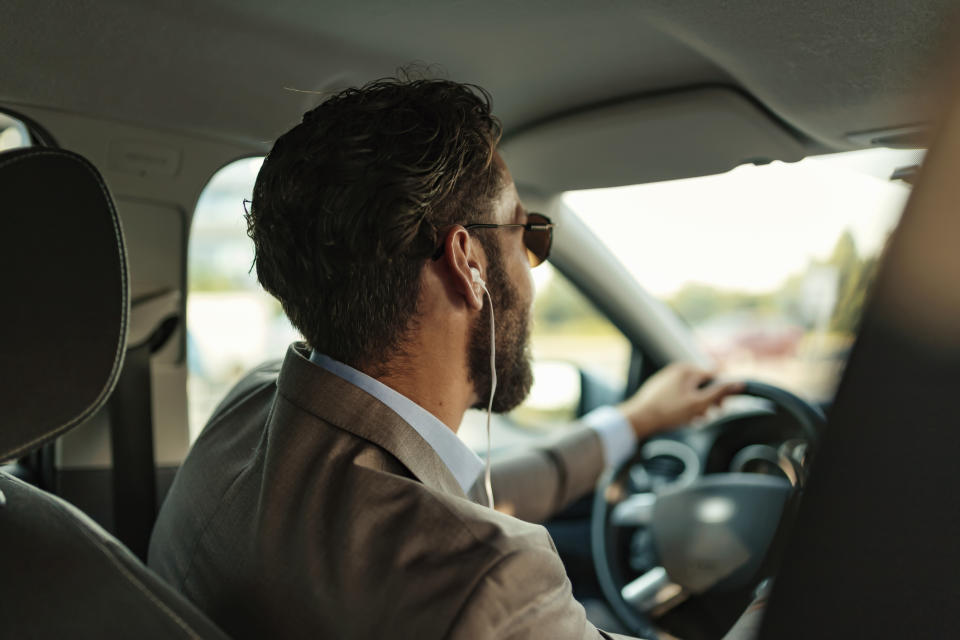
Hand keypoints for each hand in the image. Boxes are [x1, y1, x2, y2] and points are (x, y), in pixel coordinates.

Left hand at [617, 363, 743, 438]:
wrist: (639, 419)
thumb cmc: (668, 412)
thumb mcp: (699, 403)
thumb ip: (719, 393)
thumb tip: (739, 384)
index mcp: (687, 369)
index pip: (714, 377)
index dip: (720, 393)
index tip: (720, 408)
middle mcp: (676, 370)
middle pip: (701, 385)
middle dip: (706, 401)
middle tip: (705, 416)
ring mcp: (667, 379)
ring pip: (690, 392)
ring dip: (695, 406)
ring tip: (691, 420)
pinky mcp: (659, 389)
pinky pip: (678, 395)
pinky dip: (683, 406)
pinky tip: (680, 418)